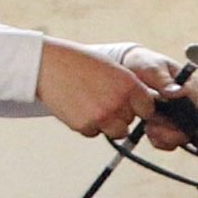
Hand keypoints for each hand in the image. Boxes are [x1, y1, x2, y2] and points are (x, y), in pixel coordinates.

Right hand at [34, 38, 171, 140]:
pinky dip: (88, 124)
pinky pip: (94, 133)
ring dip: (107, 124)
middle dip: (120, 115)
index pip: (147, 109)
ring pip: (116, 132)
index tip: (132, 106)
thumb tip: (141, 108)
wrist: (50, 66)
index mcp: (129, 84)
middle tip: (102, 99)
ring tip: (92, 104)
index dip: (139, 108)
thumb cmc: (81, 63)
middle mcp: (118, 102)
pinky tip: (78, 107)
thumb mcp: (112, 69)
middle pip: (130, 121)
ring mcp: (102, 116)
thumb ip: (128, 88)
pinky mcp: (85, 126)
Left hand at [121, 45, 197, 152]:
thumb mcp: (152, 68)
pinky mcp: (169, 129)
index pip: (194, 96)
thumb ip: (163, 80)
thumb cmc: (144, 65)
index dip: (182, 99)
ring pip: (181, 136)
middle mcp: (190, 103)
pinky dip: (158, 139)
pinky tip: (147, 130)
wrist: (128, 73)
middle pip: (191, 122)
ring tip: (147, 125)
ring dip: (163, 134)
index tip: (164, 96)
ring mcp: (180, 118)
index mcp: (191, 84)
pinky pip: (169, 142)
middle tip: (151, 118)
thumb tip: (176, 92)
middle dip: (169, 123)